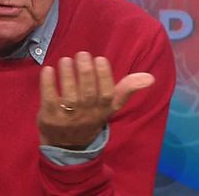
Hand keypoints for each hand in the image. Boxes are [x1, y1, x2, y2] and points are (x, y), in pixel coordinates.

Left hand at [37, 51, 154, 148]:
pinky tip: (48, 70)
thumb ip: (127, 90)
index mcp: (103, 110)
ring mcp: (68, 117)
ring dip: (67, 75)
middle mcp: (87, 114)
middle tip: (82, 54)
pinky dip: (48, 84)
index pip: (107, 93)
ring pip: (70, 96)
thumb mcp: (110, 107)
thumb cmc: (90, 117)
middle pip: (88, 93)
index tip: (99, 59)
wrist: (68, 145)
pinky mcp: (50, 117)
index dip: (104, 75)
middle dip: (85, 71)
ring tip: (66, 60)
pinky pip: (49, 99)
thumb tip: (150, 77)